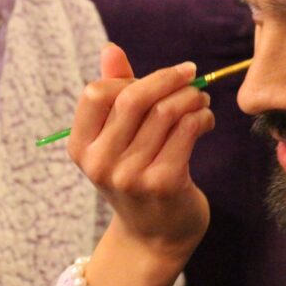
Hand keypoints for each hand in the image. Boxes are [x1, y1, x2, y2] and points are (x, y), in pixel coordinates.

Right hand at [68, 43, 213, 262]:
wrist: (155, 236)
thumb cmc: (136, 174)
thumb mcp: (116, 138)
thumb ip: (114, 92)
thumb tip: (110, 49)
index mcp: (80, 147)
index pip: (96, 92)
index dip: (128, 78)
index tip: (155, 78)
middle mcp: (100, 162)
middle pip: (134, 98)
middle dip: (168, 78)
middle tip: (190, 73)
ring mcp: (131, 175)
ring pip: (166, 111)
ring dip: (191, 96)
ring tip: (200, 98)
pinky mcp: (164, 183)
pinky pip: (187, 130)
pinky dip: (202, 116)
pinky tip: (205, 120)